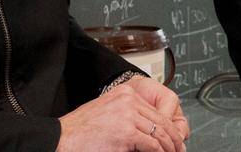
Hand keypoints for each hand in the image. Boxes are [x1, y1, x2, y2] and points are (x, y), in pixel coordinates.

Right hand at [56, 79, 184, 151]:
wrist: (62, 138)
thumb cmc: (80, 130)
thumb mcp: (107, 111)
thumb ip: (127, 114)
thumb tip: (145, 127)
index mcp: (125, 93)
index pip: (155, 110)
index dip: (167, 125)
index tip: (173, 135)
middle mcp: (128, 101)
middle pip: (161, 120)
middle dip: (172, 137)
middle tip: (178, 147)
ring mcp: (128, 116)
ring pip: (159, 133)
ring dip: (169, 146)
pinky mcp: (126, 133)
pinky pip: (152, 144)